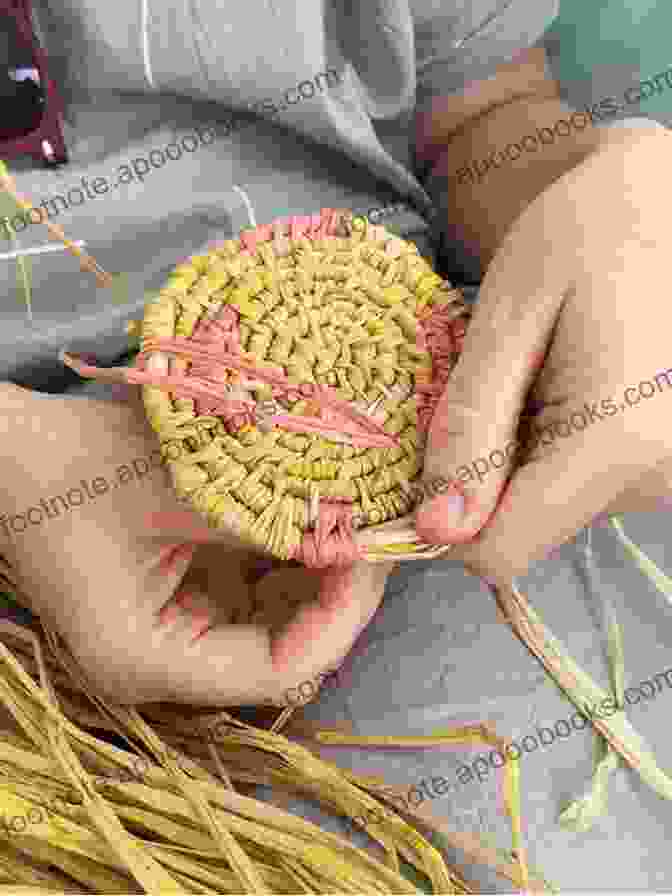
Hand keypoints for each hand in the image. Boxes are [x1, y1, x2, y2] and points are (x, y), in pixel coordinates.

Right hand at [0, 383, 391, 703]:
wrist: (9, 449)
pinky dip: (286, 558)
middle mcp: (164, 663)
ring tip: (357, 520)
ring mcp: (172, 631)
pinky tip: (316, 518)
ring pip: (273, 620)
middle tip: (378, 533)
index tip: (374, 557)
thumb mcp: (178, 493)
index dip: (338, 619)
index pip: (276, 669)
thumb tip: (359, 526)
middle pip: (281, 649)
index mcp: (149, 660)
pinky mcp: (179, 597)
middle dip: (335, 595)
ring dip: (317, 575)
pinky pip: (251, 592)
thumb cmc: (75, 468)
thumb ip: (267, 520)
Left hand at [415, 126, 671, 582]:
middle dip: (488, 471)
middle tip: (502, 385)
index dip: (445, 522)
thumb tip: (435, 529)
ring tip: (543, 373)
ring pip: (553, 505)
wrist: (661, 197)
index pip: (500, 552)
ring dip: (524, 453)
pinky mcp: (669, 462)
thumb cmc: (582, 233)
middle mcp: (660, 476)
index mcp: (618, 443)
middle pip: (525, 527)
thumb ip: (473, 425)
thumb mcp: (508, 318)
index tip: (430, 458)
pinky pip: (584, 482)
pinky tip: (570, 382)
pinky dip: (558, 445)